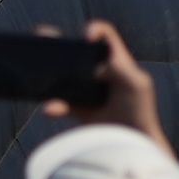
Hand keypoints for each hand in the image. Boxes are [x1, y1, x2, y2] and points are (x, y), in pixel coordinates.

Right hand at [41, 22, 164, 144]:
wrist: (135, 148)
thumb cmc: (141, 113)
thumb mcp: (136, 84)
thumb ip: (118, 67)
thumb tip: (94, 65)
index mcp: (119, 62)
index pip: (106, 35)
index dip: (94, 30)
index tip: (85, 38)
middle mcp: (103, 74)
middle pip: (78, 51)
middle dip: (59, 44)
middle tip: (43, 39)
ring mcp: (90, 92)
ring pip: (65, 76)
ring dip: (50, 75)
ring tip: (36, 73)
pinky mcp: (81, 111)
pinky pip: (60, 104)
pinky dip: (53, 105)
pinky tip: (50, 109)